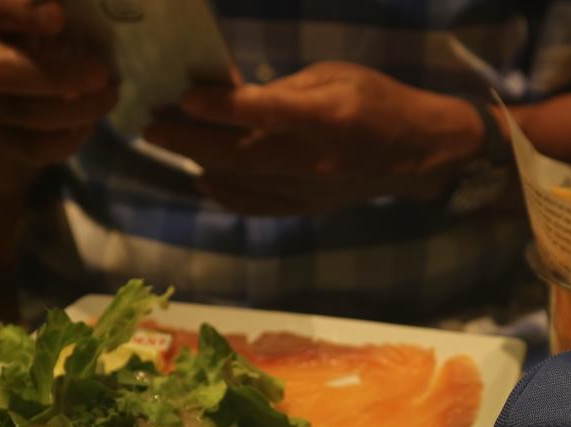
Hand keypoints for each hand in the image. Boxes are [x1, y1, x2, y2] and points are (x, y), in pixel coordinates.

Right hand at [0, 0, 117, 165]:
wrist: (2, 90)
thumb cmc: (38, 41)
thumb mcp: (46, 15)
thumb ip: (70, 10)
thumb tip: (110, 8)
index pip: (2, 11)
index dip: (27, 15)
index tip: (58, 16)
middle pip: (6, 73)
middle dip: (60, 77)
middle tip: (101, 75)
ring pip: (26, 114)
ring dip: (77, 111)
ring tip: (109, 98)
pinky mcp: (3, 138)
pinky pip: (35, 148)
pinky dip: (69, 140)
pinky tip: (88, 125)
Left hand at [142, 62, 483, 214]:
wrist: (418, 152)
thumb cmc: (376, 99)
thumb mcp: (334, 76)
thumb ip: (282, 89)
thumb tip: (230, 94)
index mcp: (327, 117)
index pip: (263, 113)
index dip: (220, 106)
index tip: (185, 94)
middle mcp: (314, 159)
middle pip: (239, 153)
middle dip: (188, 138)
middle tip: (152, 123)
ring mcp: (308, 189)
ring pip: (240, 180)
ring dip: (197, 160)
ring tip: (167, 140)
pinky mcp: (306, 207)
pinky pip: (255, 205)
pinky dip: (223, 192)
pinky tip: (201, 176)